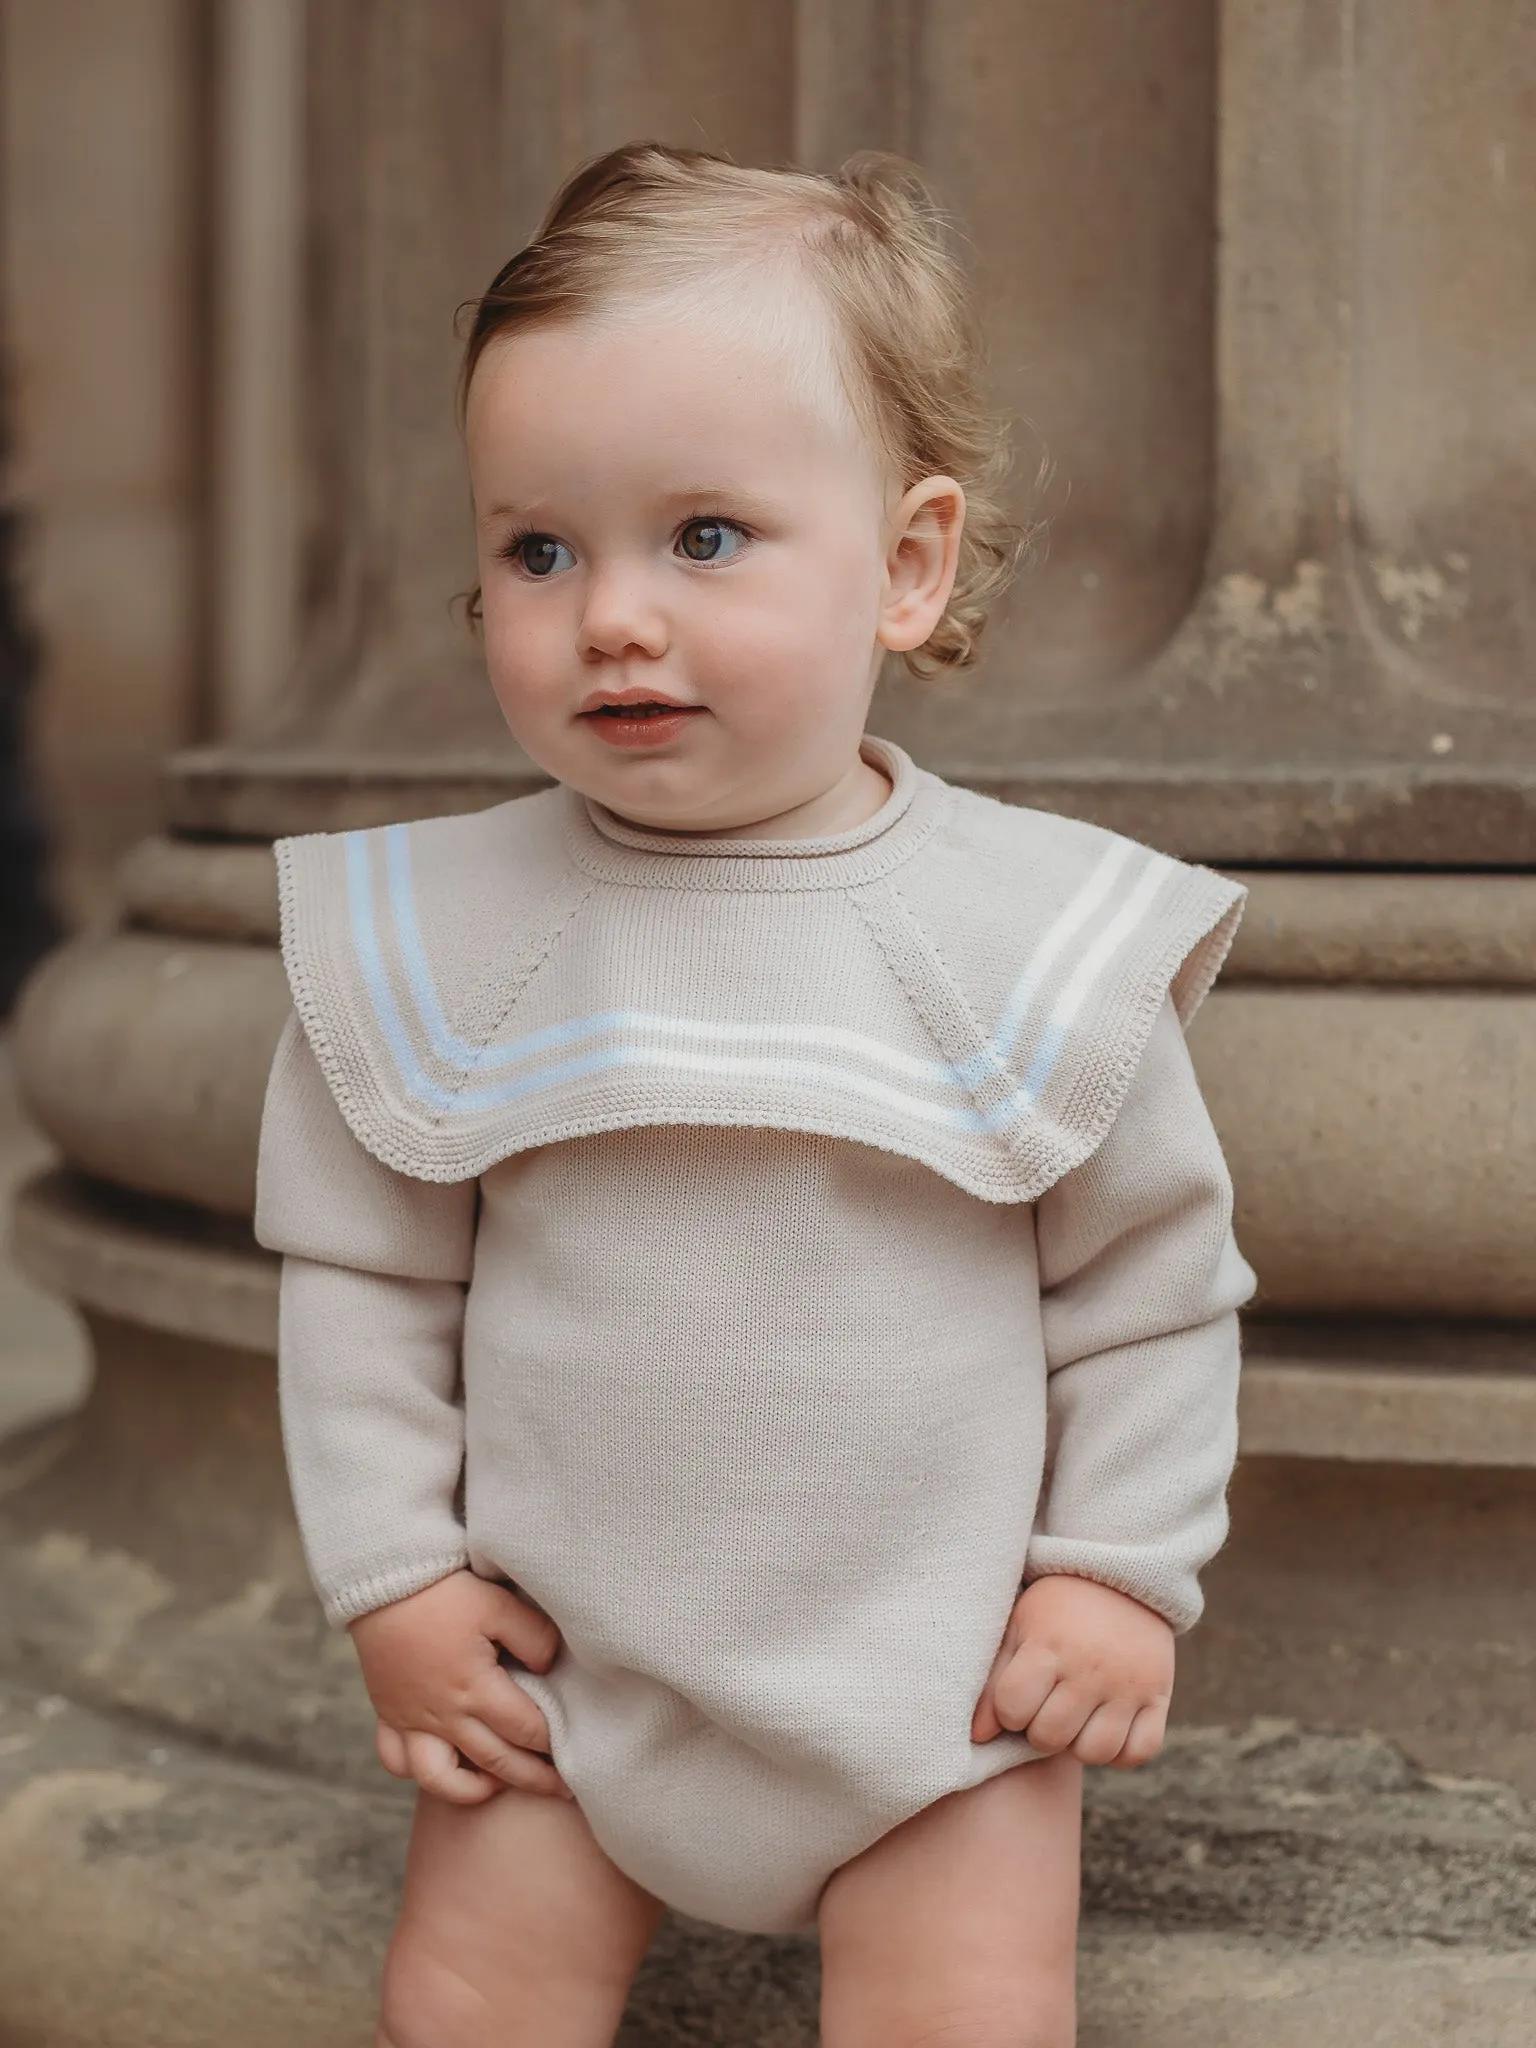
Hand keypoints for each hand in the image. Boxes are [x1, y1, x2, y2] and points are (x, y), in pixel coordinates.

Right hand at [349, 1569, 570, 1806]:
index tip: (579, 1751)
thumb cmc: (444, 1592)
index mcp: (476, 1690)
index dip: (556, 1744)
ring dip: (474, 1790)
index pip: (527, 1730)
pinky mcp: (388, 1713)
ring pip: (440, 1779)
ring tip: (500, 1785)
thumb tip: (549, 1667)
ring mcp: (412, 1720)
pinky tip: (443, 1766)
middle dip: (534, 1780)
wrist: (382, 1581)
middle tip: (564, 1792)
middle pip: (496, 1763)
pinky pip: (397, 1761)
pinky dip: (418, 1773)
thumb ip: (534, 1638)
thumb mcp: (499, 1604)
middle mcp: (444, 1716)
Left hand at [970, 1574, 1173, 1767]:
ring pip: (1095, 1752)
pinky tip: (1106, 1729)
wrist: (1122, 1577)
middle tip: (1045, 1709)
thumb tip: (978, 1736)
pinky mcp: (1159, 1696)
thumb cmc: (1059, 1608)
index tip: (1017, 1698)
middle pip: (1050, 1736)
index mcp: (1049, 1645)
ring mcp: (1128, 1685)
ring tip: (1076, 1720)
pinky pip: (1140, 1751)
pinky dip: (1121, 1752)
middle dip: (1039, 1731)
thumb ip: (994, 1680)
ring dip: (1078, 1745)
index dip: (1007, 1712)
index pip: (1012, 1708)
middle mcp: (1090, 1668)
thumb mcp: (1020, 1628)